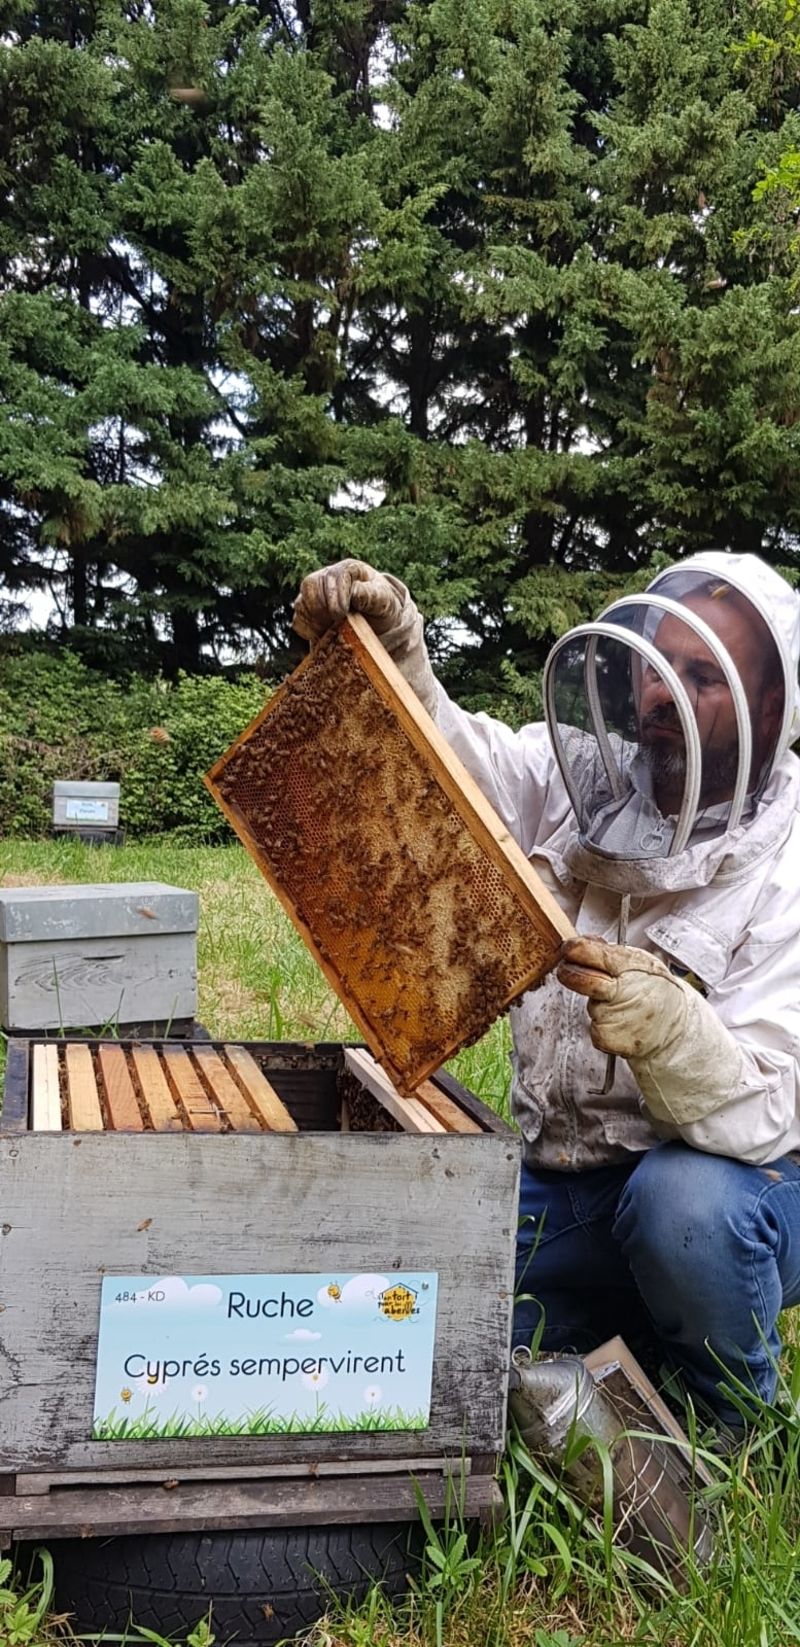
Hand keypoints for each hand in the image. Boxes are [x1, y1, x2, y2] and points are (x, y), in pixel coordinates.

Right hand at [292, 559, 403, 642]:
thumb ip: (372, 596)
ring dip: (314, 620)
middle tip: (336, 621)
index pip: (332, 576)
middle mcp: (326, 577)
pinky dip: (309, 630)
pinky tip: (324, 635)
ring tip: (332, 629)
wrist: (376, 620)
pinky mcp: (307, 612)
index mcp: (347, 569)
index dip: (334, 595)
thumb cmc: (381, 606)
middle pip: (310, 586)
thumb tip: (355, 593)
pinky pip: (298, 621)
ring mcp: (314, 594)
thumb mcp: (384, 600)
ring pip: (301, 603)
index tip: (342, 614)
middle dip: (321, 607)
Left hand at [557, 936, 741, 1126]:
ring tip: (621, 1006)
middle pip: (581, 979)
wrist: (676, 1027)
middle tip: (567, 971)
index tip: (568, 949)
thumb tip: (583, 942)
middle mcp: (621, 991)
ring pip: (590, 1006)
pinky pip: (594, 1028)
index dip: (575, 949)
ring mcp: (613, 1016)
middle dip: (569, 973)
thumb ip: (611, 953)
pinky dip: (602, 1026)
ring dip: (599, 1005)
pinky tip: (620, 1022)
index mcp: (629, 967)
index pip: (592, 953)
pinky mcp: (608, 1038)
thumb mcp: (640, 962)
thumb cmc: (655, 990)